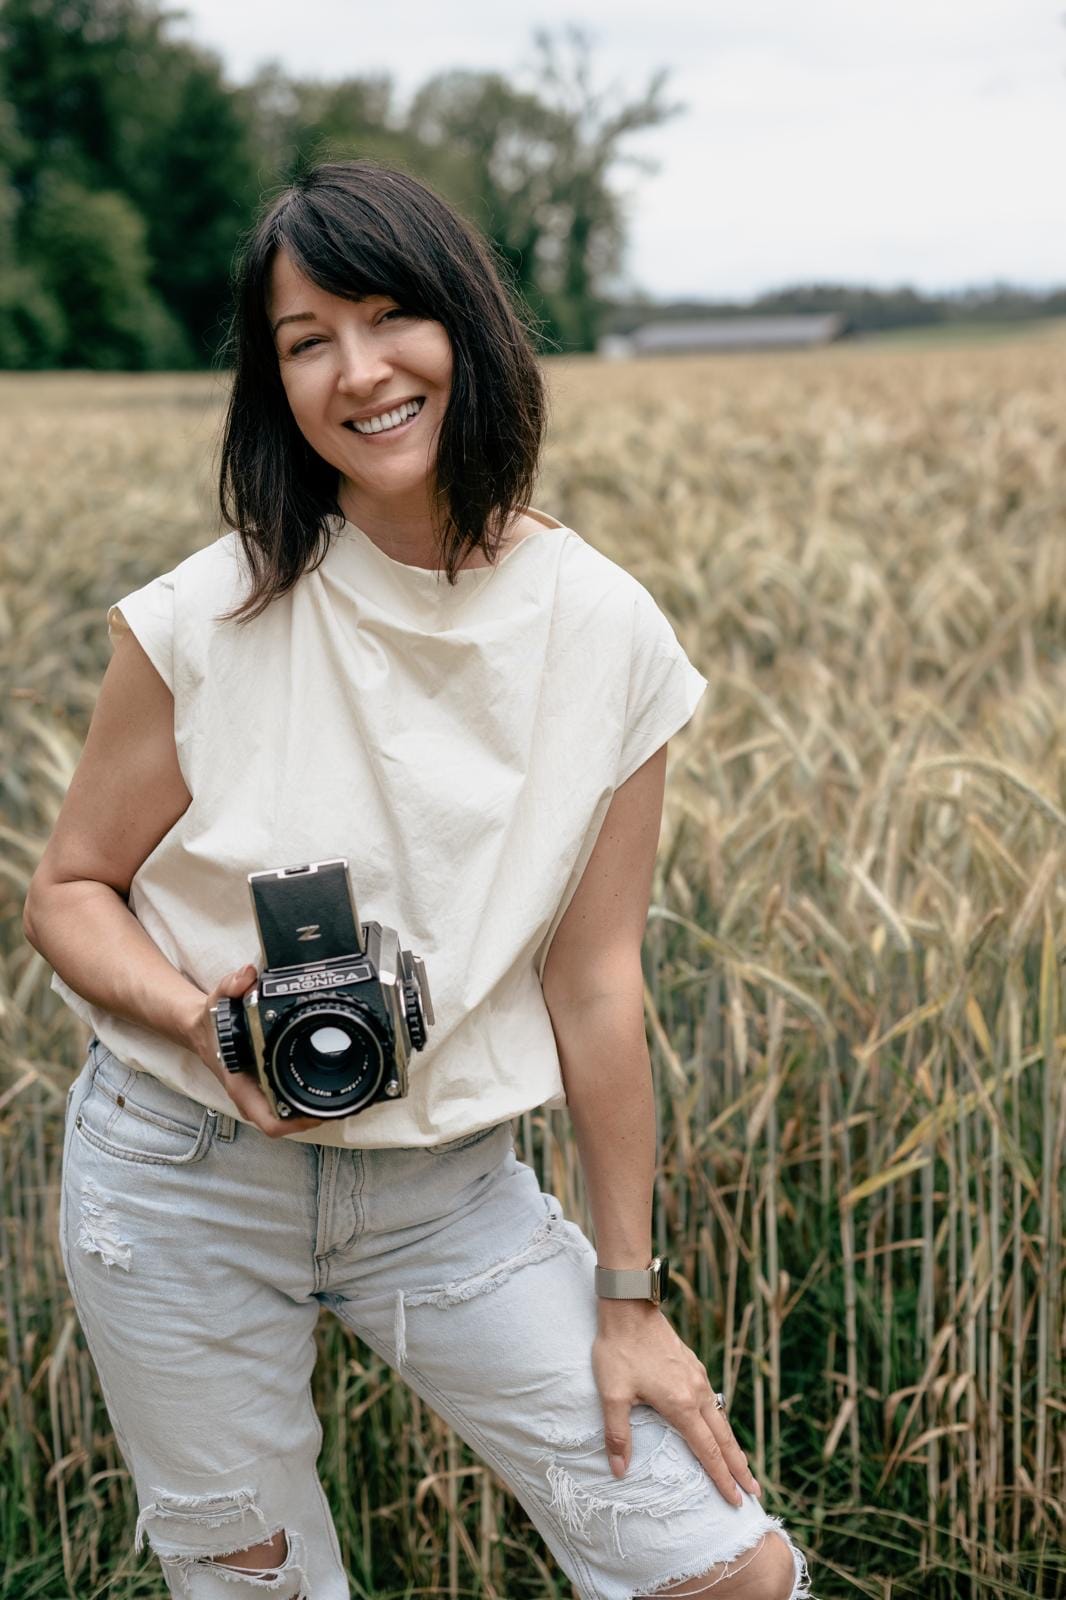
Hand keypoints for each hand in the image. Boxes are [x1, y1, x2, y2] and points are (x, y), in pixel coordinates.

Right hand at [183, 964, 326, 1138]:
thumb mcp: (218, 999)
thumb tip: (247, 975)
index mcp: (241, 1084)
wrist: (200, 1030)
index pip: (269, 1121)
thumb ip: (231, 984)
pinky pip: (285, 1102)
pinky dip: (303, 1099)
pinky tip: (321, 1085)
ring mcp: (258, 1094)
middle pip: (285, 1123)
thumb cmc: (210, 1024)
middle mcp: (251, 1095)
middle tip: (339, 1103)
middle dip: (312, 1118)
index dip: (296, 1123)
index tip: (318, 1114)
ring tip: (337, 1097)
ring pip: (287, 1116)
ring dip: (310, 1111)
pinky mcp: (264, 1087)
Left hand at [591, 1301, 761, 1507]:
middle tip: (754, 1493)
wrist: (629, 1307)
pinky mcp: (692, 1365)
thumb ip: (618, 1435)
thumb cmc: (619, 1350)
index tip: (736, 1500)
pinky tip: (716, 1424)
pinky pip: (713, 1401)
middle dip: (739, 1468)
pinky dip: (720, 1422)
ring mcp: (697, 1377)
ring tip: (741, 1465)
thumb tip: (619, 1471)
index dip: (721, 1478)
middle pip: (724, 1439)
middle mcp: (697, 1392)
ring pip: (720, 1419)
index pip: (708, 1451)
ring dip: (732, 1445)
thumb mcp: (612, 1395)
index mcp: (681, 1404)